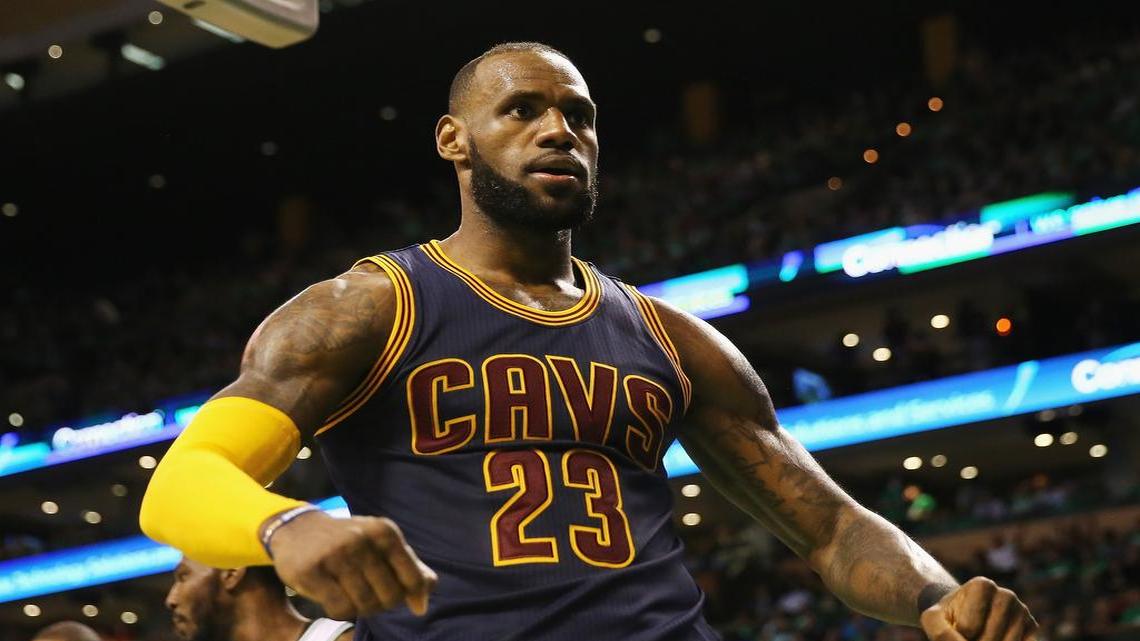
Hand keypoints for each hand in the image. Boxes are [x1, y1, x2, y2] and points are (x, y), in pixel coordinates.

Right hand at [267, 511, 437, 619]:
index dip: (411, 596)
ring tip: (352, 597)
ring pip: (365, 604)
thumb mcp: (381, 544)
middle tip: (371, 597)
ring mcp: (335, 554)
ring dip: (361, 609)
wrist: (297, 528)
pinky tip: (335, 600)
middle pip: (390, 596)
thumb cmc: (348, 541)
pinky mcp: (311, 571)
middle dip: (383, 604)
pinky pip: (340, 609)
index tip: (406, 601)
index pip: (413, 578)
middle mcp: (361, 540)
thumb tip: (425, 598)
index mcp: (384, 531)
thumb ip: (408, 567)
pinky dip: (341, 612)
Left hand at [920, 577, 1037, 640]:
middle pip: (989, 638)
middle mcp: (1006, 595)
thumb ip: (941, 633)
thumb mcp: (933, 620)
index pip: (969, 627)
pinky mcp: (1033, 629)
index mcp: (983, 585)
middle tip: (967, 635)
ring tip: (979, 637)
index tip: (954, 626)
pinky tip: (997, 639)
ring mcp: (1022, 612)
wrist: (962, 617)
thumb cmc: (947, 617)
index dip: (957, 635)